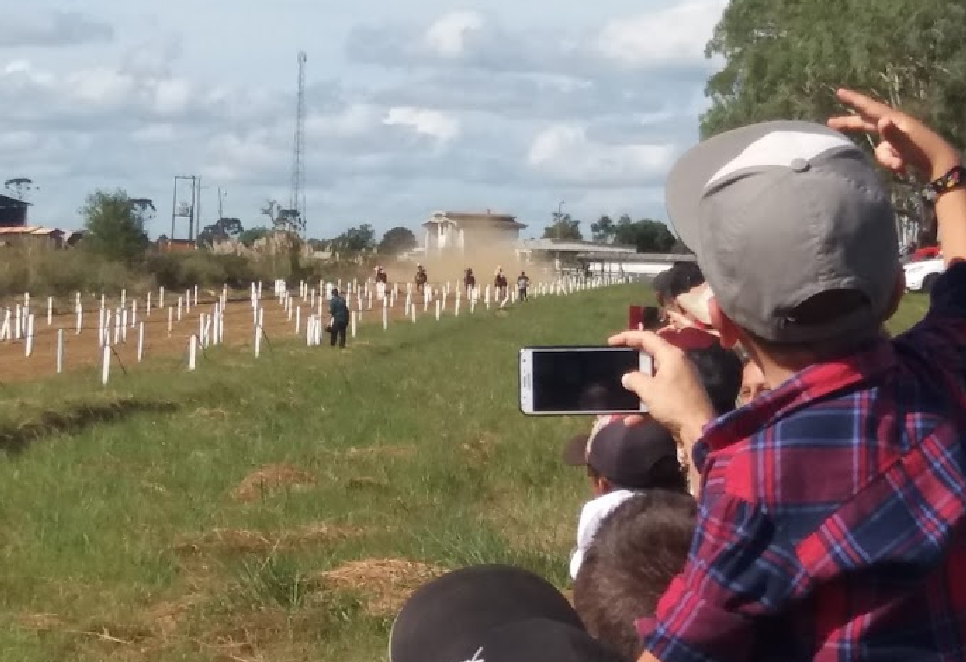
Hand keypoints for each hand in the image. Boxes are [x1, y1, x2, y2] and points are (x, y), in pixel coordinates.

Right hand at [608, 330, 714, 445]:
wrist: (698, 430)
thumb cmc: (673, 404)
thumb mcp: (648, 389)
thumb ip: (634, 379)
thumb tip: (627, 377)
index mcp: (671, 355)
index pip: (647, 337)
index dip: (627, 337)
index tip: (610, 342)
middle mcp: (676, 364)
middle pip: (650, 356)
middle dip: (631, 362)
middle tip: (615, 363)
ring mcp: (679, 381)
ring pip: (652, 378)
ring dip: (637, 388)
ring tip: (620, 393)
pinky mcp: (679, 397)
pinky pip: (658, 396)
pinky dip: (645, 404)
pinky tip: (632, 420)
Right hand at [827, 88, 960, 179]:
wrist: (941, 166)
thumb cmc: (924, 152)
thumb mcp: (907, 144)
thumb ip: (892, 134)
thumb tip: (881, 120)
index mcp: (895, 120)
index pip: (870, 107)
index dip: (854, 100)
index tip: (839, 92)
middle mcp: (893, 126)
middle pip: (866, 123)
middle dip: (850, 124)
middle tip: (830, 123)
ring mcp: (895, 138)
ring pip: (877, 147)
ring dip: (885, 158)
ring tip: (899, 166)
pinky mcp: (898, 149)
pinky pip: (885, 155)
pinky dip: (890, 162)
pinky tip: (902, 168)